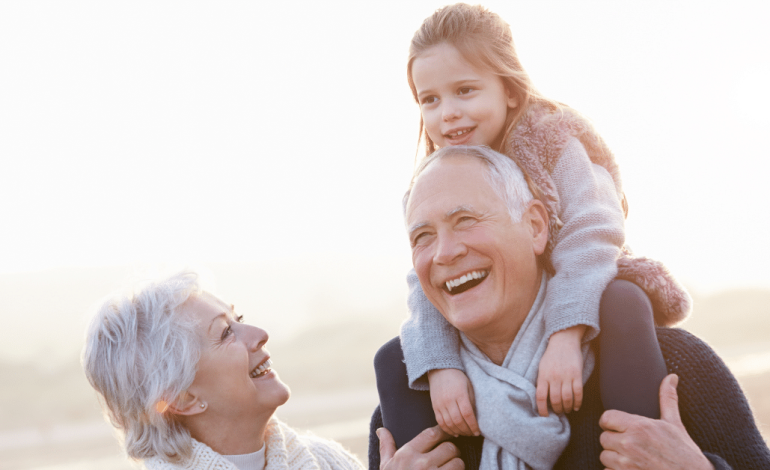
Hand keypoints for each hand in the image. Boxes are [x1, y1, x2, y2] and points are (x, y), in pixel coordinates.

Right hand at [378, 425, 463, 469]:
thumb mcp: (386, 467)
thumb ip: (386, 446)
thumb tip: (381, 429)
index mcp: (407, 454)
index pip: (432, 434)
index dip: (442, 432)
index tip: (446, 434)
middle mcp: (421, 464)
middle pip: (449, 447)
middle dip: (451, 451)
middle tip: (449, 456)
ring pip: (458, 463)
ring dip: (457, 466)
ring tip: (451, 469)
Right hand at [427, 369, 479, 436]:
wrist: (440, 370)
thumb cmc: (458, 378)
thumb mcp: (469, 386)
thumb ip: (472, 401)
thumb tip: (475, 418)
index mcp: (460, 394)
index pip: (467, 414)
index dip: (473, 425)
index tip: (478, 432)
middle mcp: (449, 400)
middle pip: (458, 421)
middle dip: (467, 431)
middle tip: (472, 434)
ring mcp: (440, 404)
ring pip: (449, 423)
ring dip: (458, 431)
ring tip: (465, 433)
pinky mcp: (434, 406)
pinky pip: (440, 422)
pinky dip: (447, 429)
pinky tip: (454, 433)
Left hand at [536, 325, 584, 416]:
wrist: (563, 341)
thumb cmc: (551, 355)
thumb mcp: (541, 367)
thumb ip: (541, 381)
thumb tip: (541, 398)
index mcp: (543, 375)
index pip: (540, 397)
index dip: (542, 409)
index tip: (545, 416)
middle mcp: (554, 377)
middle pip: (555, 399)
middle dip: (557, 409)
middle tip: (558, 412)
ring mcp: (566, 376)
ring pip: (567, 398)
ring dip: (567, 407)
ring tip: (567, 410)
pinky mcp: (577, 374)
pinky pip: (578, 392)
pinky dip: (578, 402)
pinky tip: (576, 407)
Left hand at [599, 374, 714, 469]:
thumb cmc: (685, 453)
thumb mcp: (675, 424)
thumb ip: (667, 399)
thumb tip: (671, 376)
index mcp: (639, 427)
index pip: (606, 418)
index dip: (611, 422)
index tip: (619, 427)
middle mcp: (630, 444)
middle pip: (603, 438)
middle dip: (613, 441)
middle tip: (629, 444)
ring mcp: (626, 463)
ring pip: (604, 456)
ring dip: (614, 458)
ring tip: (631, 457)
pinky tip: (632, 468)